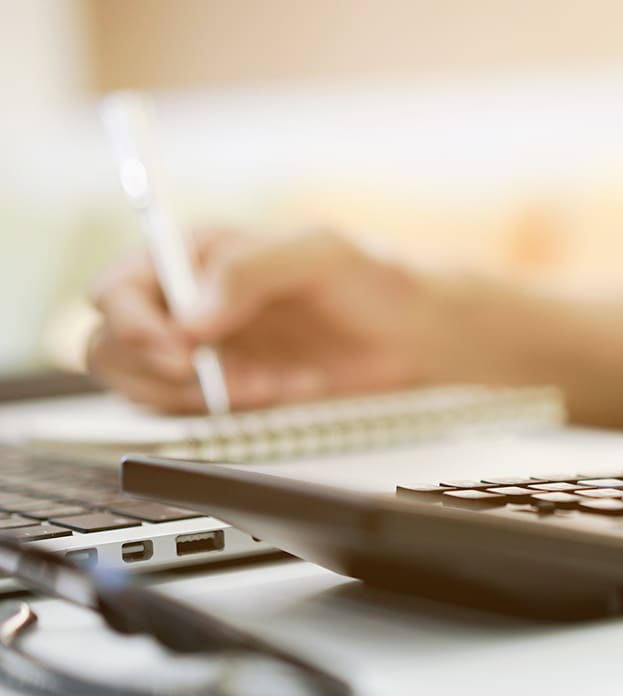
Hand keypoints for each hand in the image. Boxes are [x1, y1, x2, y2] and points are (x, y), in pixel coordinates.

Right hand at [88, 227, 438, 411]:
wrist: (412, 336)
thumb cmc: (370, 280)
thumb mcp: (320, 254)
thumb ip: (252, 270)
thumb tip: (192, 316)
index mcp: (193, 254)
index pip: (117, 288)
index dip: (132, 323)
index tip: (181, 348)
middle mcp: (185, 303)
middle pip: (110, 344)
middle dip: (157, 371)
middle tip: (217, 379)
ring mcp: (201, 351)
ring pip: (144, 387)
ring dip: (201, 395)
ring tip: (268, 381)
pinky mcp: (225, 391)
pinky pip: (196, 414)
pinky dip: (236, 412)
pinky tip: (286, 388)